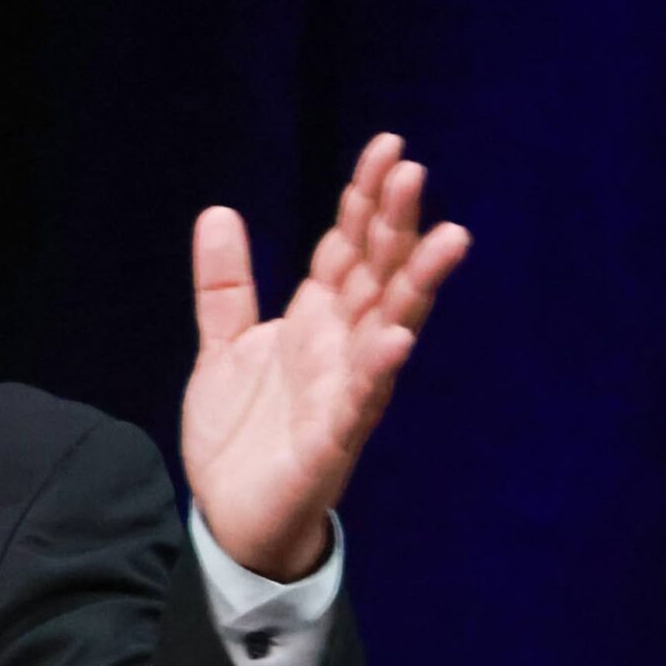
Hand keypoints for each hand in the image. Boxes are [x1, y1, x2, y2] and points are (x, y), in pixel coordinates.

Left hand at [182, 132, 470, 580]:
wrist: (231, 518)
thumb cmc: (243, 435)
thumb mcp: (224, 346)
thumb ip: (225, 285)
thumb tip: (218, 211)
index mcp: (317, 322)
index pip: (348, 249)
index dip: (365, 201)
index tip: (389, 148)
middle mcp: (341, 349)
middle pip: (377, 276)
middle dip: (395, 226)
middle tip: (412, 170)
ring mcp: (343, 394)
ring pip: (389, 330)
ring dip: (415, 286)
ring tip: (447, 239)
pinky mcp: (331, 442)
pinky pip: (360, 403)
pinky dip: (378, 371)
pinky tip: (397, 339)